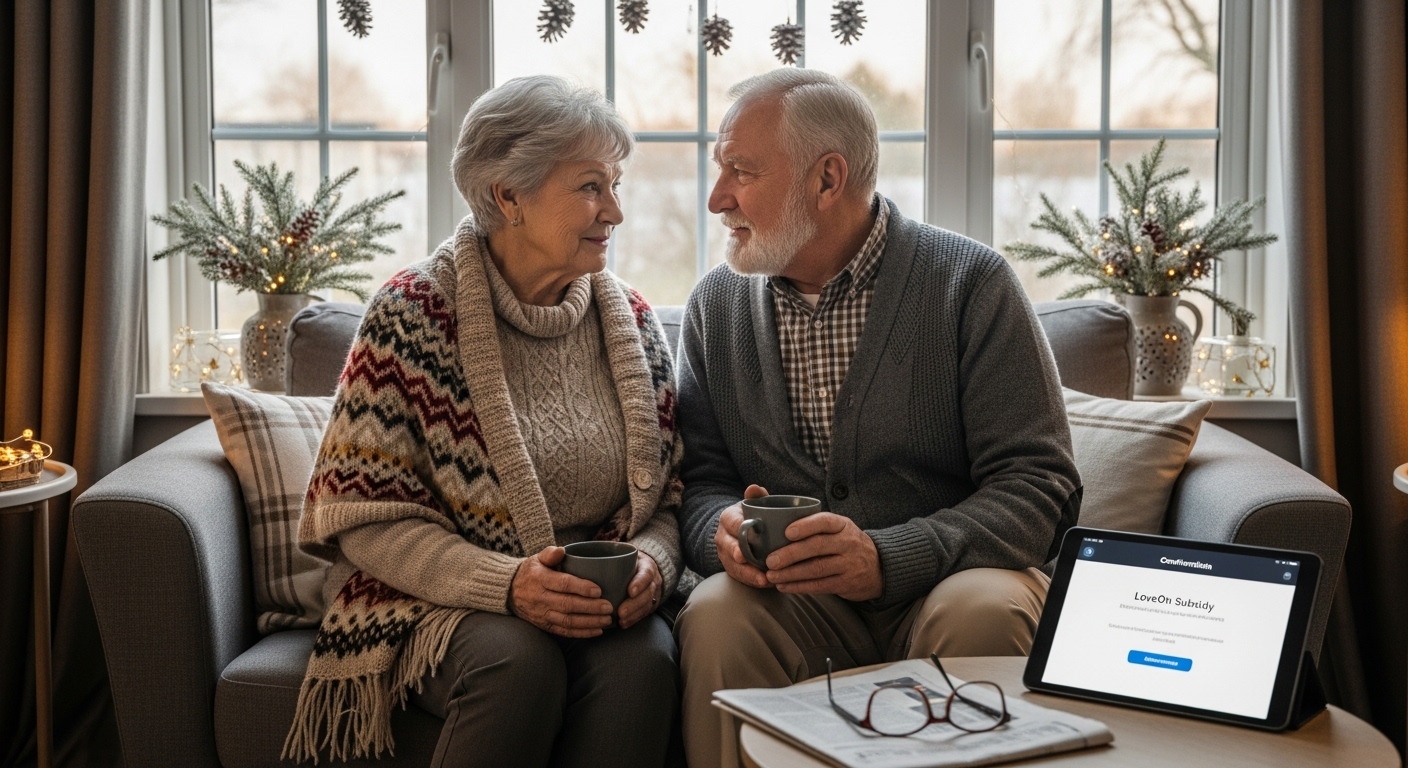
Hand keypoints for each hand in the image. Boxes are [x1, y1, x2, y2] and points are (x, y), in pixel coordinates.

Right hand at [509, 546, 613, 637]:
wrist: (509, 591)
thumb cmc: (531, 572)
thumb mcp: (537, 558)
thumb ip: (550, 553)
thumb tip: (562, 550)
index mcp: (540, 579)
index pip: (563, 584)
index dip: (581, 587)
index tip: (599, 590)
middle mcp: (540, 598)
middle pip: (568, 605)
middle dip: (590, 608)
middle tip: (608, 607)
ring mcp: (542, 614)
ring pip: (567, 621)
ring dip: (589, 622)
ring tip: (607, 620)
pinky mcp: (544, 625)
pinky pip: (564, 632)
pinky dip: (581, 633)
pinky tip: (597, 631)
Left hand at [616, 551, 662, 628]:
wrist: (646, 568)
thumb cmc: (630, 561)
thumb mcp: (626, 554)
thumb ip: (613, 554)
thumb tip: (590, 553)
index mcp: (646, 566)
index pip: (646, 574)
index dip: (640, 583)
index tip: (630, 591)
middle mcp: (652, 581)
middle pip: (647, 594)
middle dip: (634, 604)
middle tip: (621, 612)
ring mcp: (652, 594)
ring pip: (647, 605)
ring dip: (634, 615)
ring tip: (621, 620)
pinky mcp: (649, 604)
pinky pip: (644, 613)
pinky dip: (634, 619)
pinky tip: (623, 624)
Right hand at [715, 484, 769, 587]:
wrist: (739, 530)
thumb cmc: (751, 516)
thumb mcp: (752, 504)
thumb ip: (756, 496)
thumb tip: (754, 488)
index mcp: (728, 518)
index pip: (731, 523)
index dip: (738, 529)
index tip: (746, 530)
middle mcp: (723, 537)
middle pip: (729, 546)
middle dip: (737, 554)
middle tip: (746, 559)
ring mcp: (725, 554)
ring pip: (733, 565)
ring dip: (748, 573)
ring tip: (763, 580)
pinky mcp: (731, 568)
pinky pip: (739, 576)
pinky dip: (751, 581)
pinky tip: (765, 584)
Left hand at [765, 513, 882, 601]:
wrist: (879, 567)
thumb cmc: (846, 544)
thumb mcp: (838, 528)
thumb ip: (814, 525)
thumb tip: (774, 523)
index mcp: (842, 525)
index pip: (825, 521)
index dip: (805, 526)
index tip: (786, 532)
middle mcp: (848, 543)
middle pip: (817, 546)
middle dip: (791, 554)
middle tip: (770, 560)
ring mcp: (849, 564)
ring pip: (817, 569)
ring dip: (791, 574)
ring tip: (772, 576)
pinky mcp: (846, 584)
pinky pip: (820, 586)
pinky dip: (799, 587)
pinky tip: (784, 586)